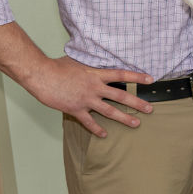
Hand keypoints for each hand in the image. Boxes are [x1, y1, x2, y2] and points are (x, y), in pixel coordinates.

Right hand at [27, 55, 153, 137]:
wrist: (42, 75)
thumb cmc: (58, 66)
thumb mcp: (79, 61)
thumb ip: (91, 64)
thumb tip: (99, 60)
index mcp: (97, 74)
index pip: (122, 75)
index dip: (137, 77)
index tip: (150, 80)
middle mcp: (95, 88)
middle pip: (121, 96)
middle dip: (137, 103)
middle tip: (150, 108)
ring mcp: (86, 100)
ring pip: (109, 111)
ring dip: (124, 118)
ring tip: (136, 123)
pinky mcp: (76, 109)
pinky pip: (89, 122)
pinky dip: (96, 129)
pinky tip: (104, 134)